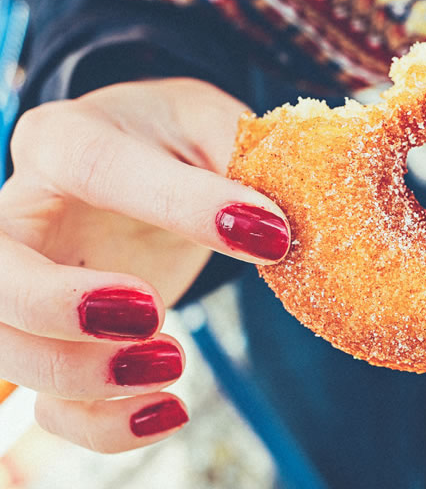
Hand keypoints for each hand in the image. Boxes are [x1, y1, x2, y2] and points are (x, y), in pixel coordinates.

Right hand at [0, 79, 289, 451]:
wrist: (152, 161)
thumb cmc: (178, 138)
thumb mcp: (212, 123)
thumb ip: (241, 155)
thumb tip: (277, 226)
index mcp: (67, 139)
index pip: (96, 167)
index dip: (178, 205)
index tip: (267, 236)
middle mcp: (26, 213)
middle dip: (62, 307)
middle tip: (153, 314)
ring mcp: (32, 282)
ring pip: (8, 348)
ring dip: (85, 377)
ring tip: (174, 362)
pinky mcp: (59, 338)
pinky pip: (51, 401)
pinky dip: (102, 424)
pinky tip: (168, 410)